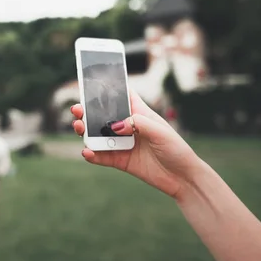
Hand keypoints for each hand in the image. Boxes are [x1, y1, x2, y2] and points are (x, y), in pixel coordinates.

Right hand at [71, 89, 200, 199]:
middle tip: (77, 110)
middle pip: (103, 116)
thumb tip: (114, 126)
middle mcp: (128, 127)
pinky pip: (101, 156)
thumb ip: (138, 124)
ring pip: (97, 135)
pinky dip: (91, 154)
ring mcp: (122, 144)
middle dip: (87, 111)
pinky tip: (87, 152)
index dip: (108, 89)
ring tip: (78, 128)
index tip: (91, 82)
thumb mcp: (160, 131)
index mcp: (139, 114)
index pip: (121, 96)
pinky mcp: (120, 161)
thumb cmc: (177, 149)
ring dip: (85, 131)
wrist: (183, 178)